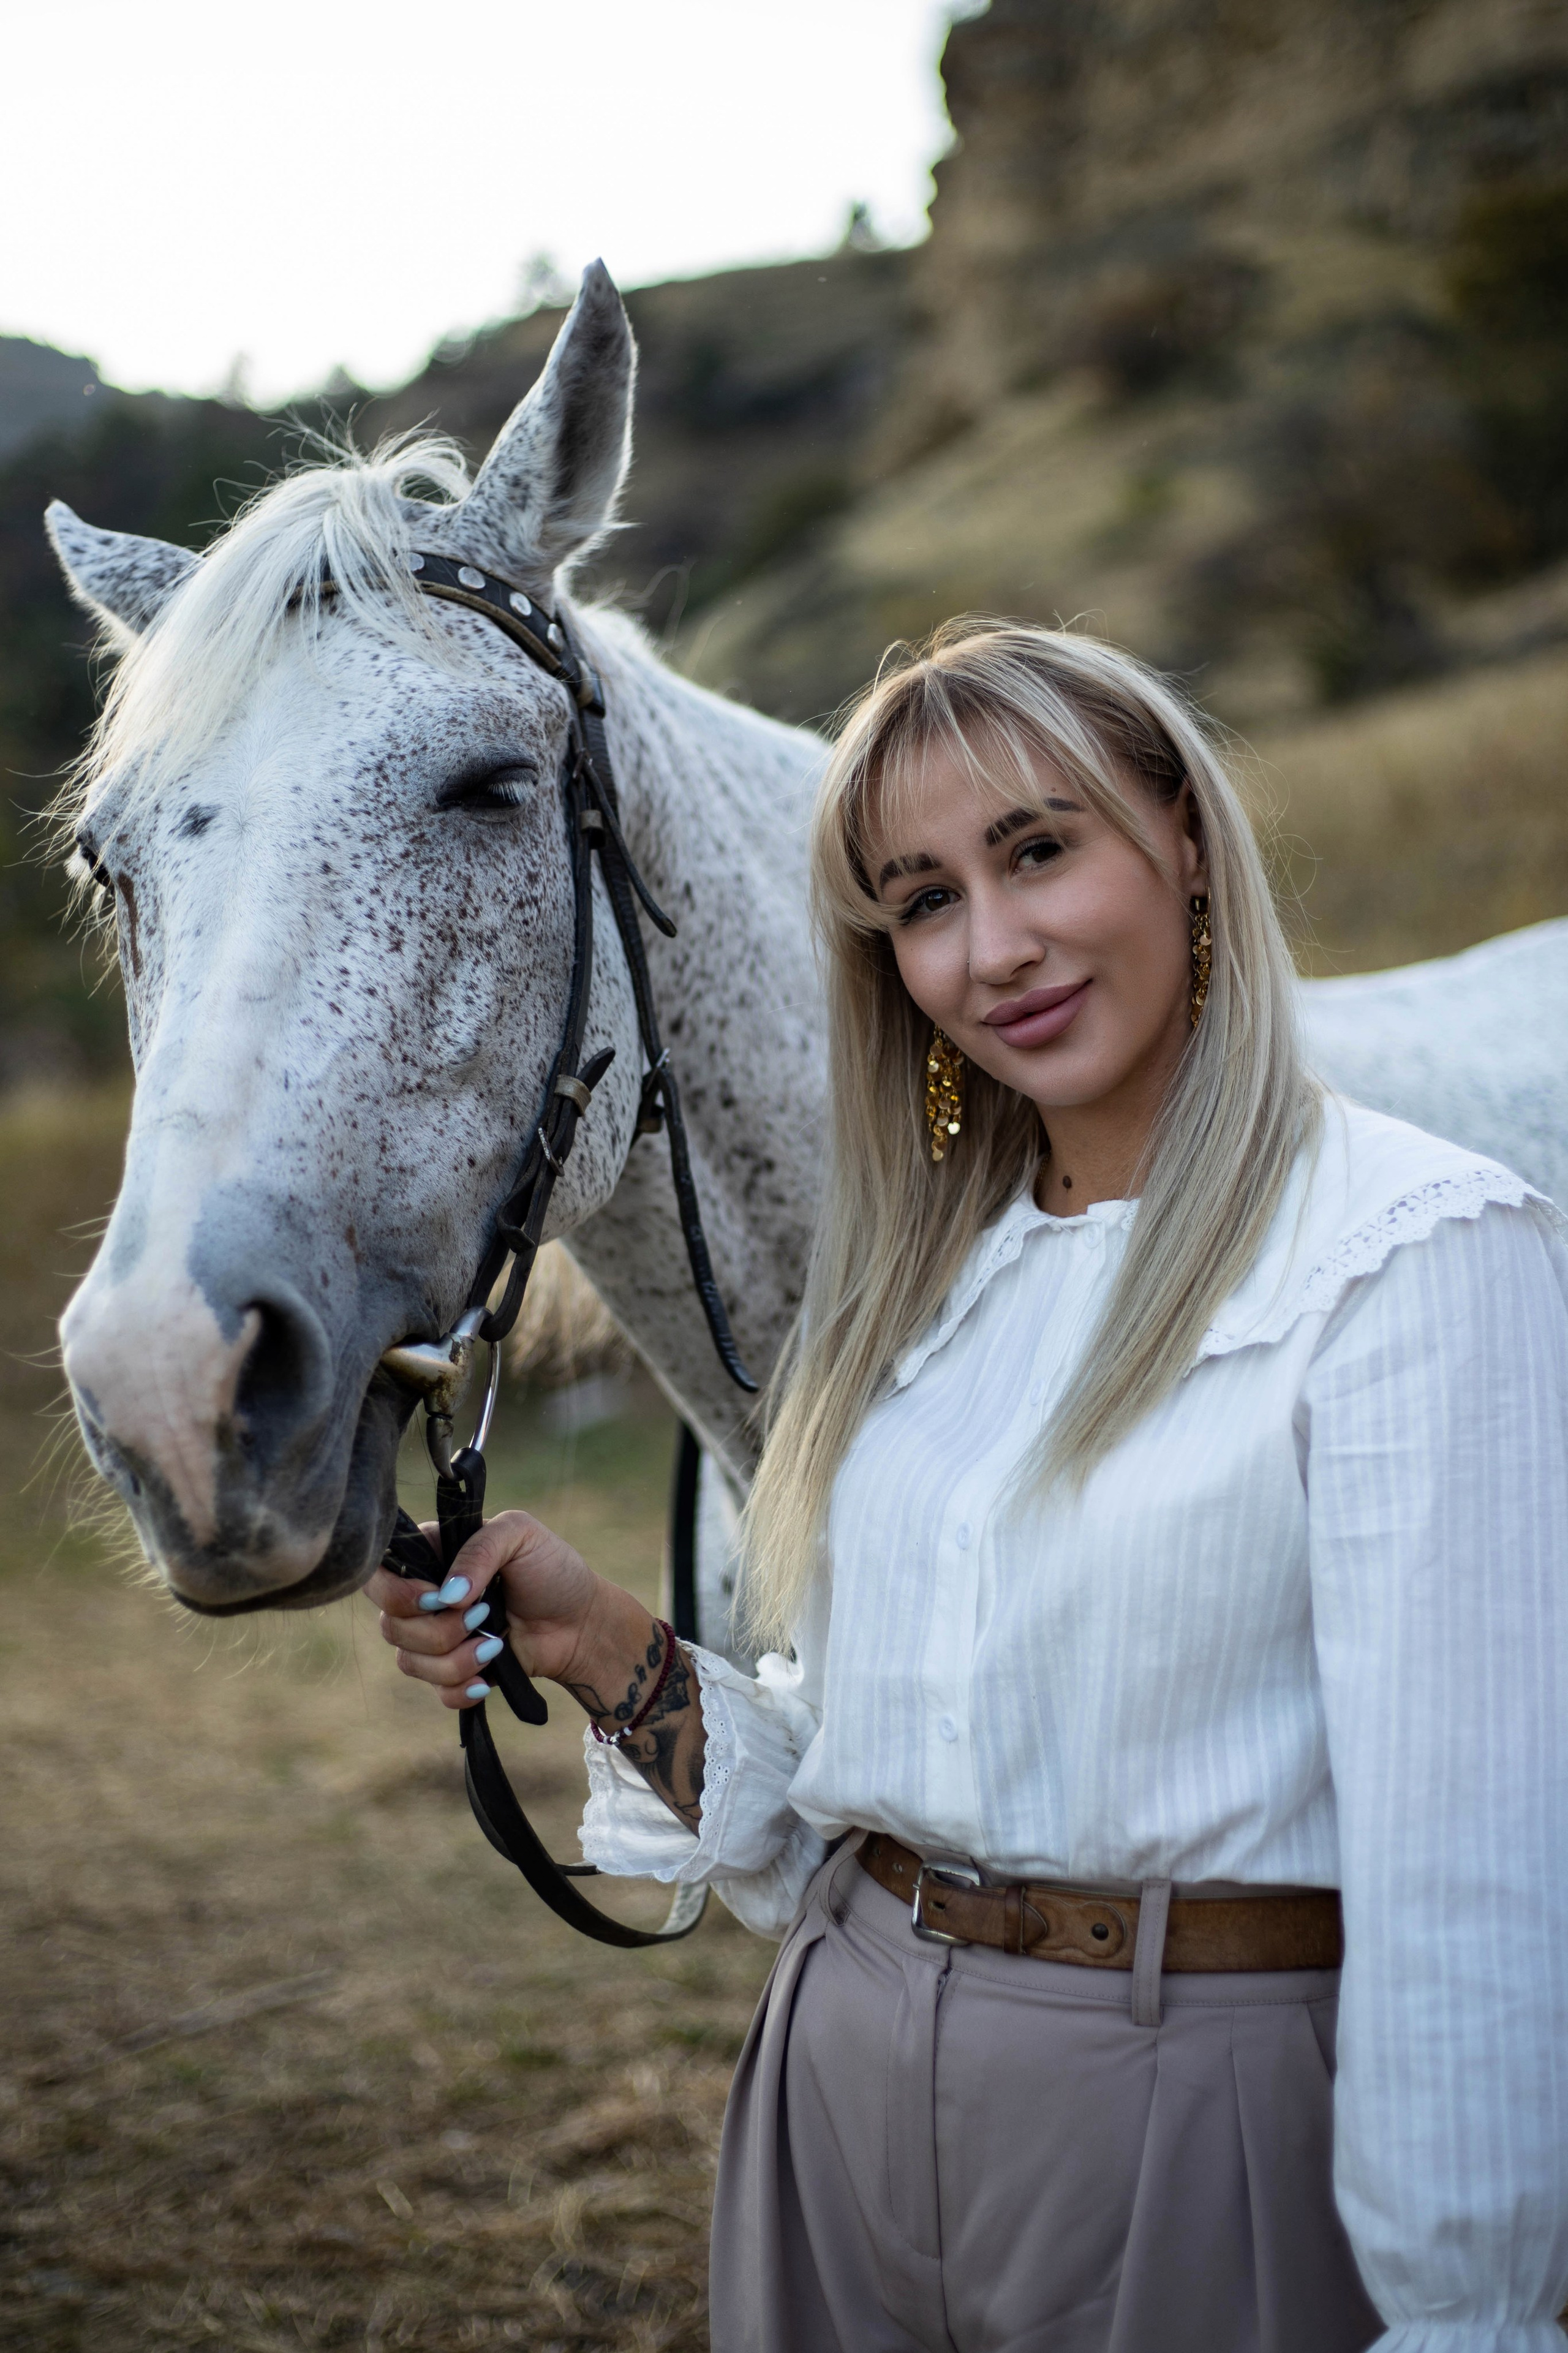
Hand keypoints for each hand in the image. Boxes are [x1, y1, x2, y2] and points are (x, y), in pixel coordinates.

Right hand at [365, 1509, 599, 1709]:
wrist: (582, 1623)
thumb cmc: (552, 1569)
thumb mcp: (520, 1534)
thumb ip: (479, 1549)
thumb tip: (447, 1595)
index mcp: (432, 1556)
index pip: (379, 1573)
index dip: (398, 1592)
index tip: (439, 1597)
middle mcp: (425, 1598)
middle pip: (389, 1624)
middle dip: (436, 1628)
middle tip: (482, 1614)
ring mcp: (436, 1637)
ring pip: (409, 1661)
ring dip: (455, 1658)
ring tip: (495, 1644)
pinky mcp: (454, 1673)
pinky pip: (435, 1692)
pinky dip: (460, 1688)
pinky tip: (486, 1680)